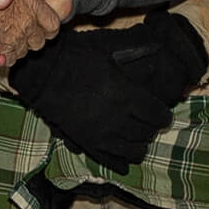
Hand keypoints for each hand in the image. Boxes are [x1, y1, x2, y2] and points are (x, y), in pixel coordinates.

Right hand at [9, 12, 208, 169]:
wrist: (44, 75)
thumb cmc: (77, 58)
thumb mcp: (109, 51)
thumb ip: (137, 50)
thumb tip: (160, 45)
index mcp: (127, 95)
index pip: (157, 115)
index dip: (164, 117)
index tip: (163, 116)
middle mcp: (118, 118)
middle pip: (146, 134)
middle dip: (152, 131)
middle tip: (151, 126)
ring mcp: (101, 133)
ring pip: (131, 151)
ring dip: (139, 147)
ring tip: (138, 142)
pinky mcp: (86, 142)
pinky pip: (108, 160)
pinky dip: (119, 163)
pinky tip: (124, 163)